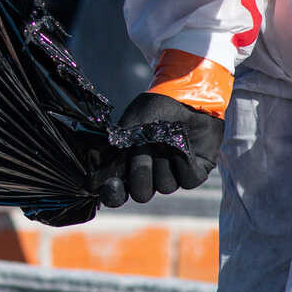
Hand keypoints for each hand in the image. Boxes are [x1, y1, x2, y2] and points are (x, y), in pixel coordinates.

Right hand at [98, 54, 229, 206]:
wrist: (186, 97)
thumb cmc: (154, 109)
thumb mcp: (130, 127)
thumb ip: (115, 149)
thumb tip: (97, 166)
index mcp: (129, 166)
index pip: (116, 194)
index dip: (113, 194)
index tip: (113, 183)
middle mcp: (150, 174)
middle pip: (141, 194)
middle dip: (142, 173)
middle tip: (145, 150)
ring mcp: (172, 174)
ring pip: (166, 186)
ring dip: (165, 161)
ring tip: (168, 140)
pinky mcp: (195, 172)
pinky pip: (188, 180)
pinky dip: (184, 162)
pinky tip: (184, 146)